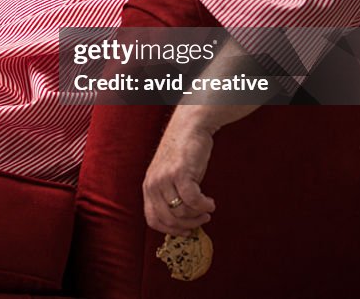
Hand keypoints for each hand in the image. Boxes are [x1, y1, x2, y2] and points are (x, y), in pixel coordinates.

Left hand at [143, 120, 215, 235]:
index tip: (186, 232)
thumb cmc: (183, 155)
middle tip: (202, 220)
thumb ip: (171, 197)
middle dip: (188, 226)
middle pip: (168, 219)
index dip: (170, 230)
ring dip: (198, 215)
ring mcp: (165, 178)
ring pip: (181, 212)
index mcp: (148, 187)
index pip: (152, 219)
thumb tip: (183, 224)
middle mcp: (153, 184)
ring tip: (207, 209)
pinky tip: (211, 203)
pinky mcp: (180, 173)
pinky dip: (204, 206)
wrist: (189, 128)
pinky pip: (192, 200)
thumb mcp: (170, 178)